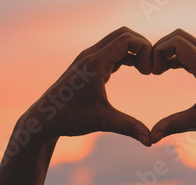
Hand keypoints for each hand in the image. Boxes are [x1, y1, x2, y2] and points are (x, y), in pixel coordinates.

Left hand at [21, 27, 152, 145]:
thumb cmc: (69, 119)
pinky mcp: (89, 64)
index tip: (151, 72)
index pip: (127, 40)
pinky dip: (128, 55)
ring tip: (146, 71)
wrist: (44, 118)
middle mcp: (91, 55)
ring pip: (119, 39)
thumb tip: (151, 140)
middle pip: (124, 34)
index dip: (145, 50)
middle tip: (151, 69)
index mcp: (94, 63)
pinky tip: (137, 70)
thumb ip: (129, 128)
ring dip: (136, 50)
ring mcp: (89, 58)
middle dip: (143, 47)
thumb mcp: (102, 122)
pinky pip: (113, 49)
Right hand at [150, 29, 195, 143]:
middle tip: (152, 69)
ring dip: (168, 52)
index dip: (158, 52)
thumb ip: (174, 125)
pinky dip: (176, 57)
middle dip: (160, 48)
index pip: (177, 43)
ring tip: (157, 71)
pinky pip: (191, 52)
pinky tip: (166, 71)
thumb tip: (151, 137)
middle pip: (179, 36)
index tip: (152, 73)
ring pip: (185, 42)